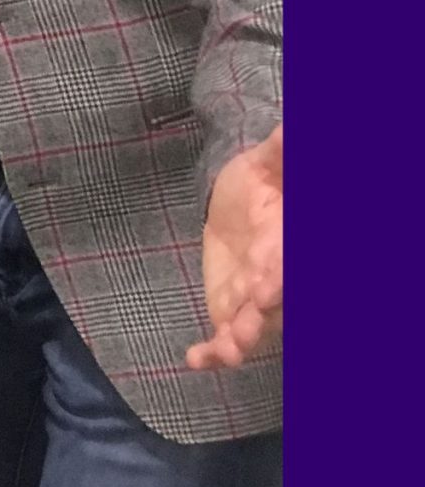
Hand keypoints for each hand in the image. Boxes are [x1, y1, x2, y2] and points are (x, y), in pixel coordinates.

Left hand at [187, 125, 281, 370]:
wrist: (239, 203)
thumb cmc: (263, 181)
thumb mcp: (270, 162)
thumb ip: (283, 151)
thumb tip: (291, 126)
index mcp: (284, 237)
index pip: (284, 257)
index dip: (278, 270)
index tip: (267, 280)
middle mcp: (274, 274)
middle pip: (273, 294)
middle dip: (265, 305)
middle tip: (255, 309)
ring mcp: (253, 297)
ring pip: (251, 323)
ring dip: (239, 337)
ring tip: (226, 350)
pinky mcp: (229, 309)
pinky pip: (224, 336)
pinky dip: (212, 352)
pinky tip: (195, 360)